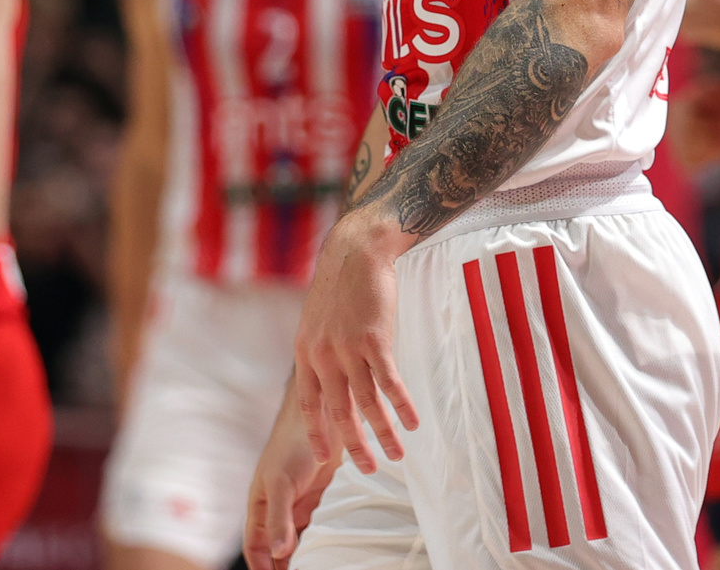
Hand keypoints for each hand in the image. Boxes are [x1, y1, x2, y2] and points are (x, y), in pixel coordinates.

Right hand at [243, 390, 339, 569]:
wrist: (323, 416)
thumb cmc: (292, 444)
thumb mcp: (280, 482)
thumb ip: (278, 517)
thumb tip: (277, 551)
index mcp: (260, 505)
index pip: (255, 546)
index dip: (261, 567)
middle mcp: (277, 509)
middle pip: (275, 549)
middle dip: (281, 567)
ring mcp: (297, 506)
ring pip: (296, 542)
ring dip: (300, 557)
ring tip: (313, 568)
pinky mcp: (318, 502)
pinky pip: (316, 529)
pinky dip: (319, 543)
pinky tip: (328, 554)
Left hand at [290, 206, 416, 475]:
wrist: (356, 250)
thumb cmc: (341, 285)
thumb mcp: (317, 321)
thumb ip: (320, 351)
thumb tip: (328, 378)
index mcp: (306, 352)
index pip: (309, 404)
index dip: (319, 433)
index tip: (327, 458)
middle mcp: (323, 355)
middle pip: (339, 411)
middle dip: (354, 444)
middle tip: (367, 468)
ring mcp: (347, 348)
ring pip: (367, 403)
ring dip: (384, 433)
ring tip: (397, 454)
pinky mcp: (374, 340)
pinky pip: (389, 383)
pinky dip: (402, 406)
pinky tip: (413, 423)